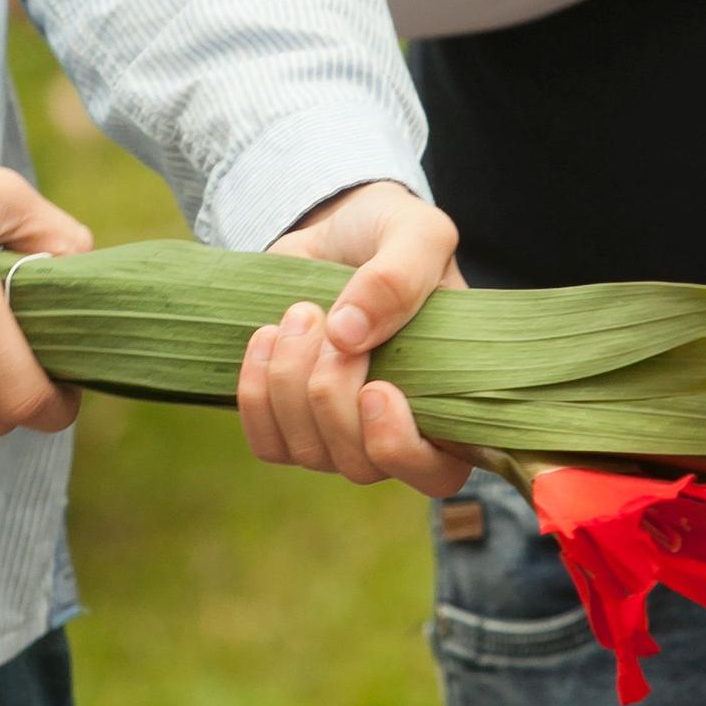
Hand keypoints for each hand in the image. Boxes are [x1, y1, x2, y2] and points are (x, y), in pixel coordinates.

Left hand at [238, 181, 470, 496]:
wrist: (337, 231)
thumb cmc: (393, 237)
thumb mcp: (417, 233)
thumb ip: (400, 276)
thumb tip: (348, 334)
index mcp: (449, 404)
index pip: (436, 474)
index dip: (401, 448)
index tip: (377, 389)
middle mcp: (396, 434)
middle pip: (360, 465)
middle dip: (332, 394)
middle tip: (327, 319)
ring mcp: (339, 438)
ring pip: (308, 452)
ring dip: (291, 379)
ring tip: (302, 313)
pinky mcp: (288, 425)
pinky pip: (266, 441)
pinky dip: (255, 392)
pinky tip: (266, 337)